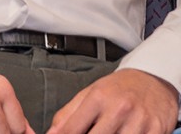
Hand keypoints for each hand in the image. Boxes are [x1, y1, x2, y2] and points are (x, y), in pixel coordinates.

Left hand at [46, 69, 179, 133]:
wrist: (153, 79)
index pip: (72, 129)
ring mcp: (139, 121)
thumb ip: (68, 114)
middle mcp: (119, 109)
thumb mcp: (90, 94)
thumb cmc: (118, 88)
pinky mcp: (157, 130)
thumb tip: (51, 132)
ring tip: (107, 133)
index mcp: (97, 98)